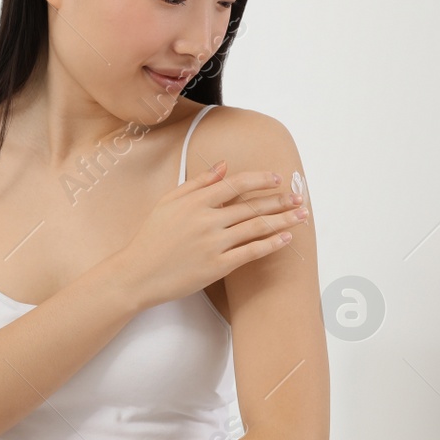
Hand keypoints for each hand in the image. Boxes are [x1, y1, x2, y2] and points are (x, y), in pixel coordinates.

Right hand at [111, 160, 306, 311]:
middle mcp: (207, 220)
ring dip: (283, 220)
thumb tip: (224, 165)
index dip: (260, 180)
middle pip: (252, 206)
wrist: (137, 273)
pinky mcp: (217, 267)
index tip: (278, 179)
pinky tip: (286, 238)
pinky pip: (251, 252)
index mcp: (195, 202)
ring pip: (257, 228)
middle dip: (280, 201)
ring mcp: (213, 244)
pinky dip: (271, 244)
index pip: (236, 184)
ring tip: (301, 216)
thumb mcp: (168, 202)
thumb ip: (197, 183)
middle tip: (300, 198)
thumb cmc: (151, 237)